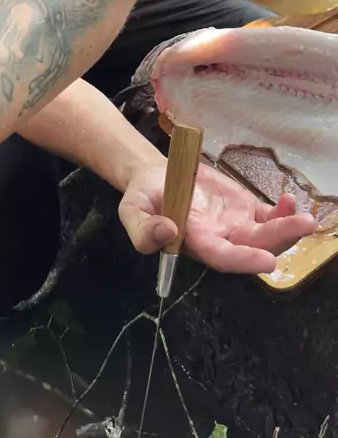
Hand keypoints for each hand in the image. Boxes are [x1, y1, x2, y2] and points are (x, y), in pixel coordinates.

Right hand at [118, 160, 317, 272]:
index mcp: (195, 242)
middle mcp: (220, 238)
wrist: (155, 177)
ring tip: (305, 218)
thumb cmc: (143, 197)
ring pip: (267, 233)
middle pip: (254, 246)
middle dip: (279, 240)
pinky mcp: (244, 209)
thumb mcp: (132, 210)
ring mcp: (235, 224)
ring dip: (288, 228)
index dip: (244, 260)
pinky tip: (289, 202)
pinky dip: (282, 212)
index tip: (267, 261)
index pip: (222, 257)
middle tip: (302, 226)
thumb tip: (167, 232)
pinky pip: (268, 215)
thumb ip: (142, 229)